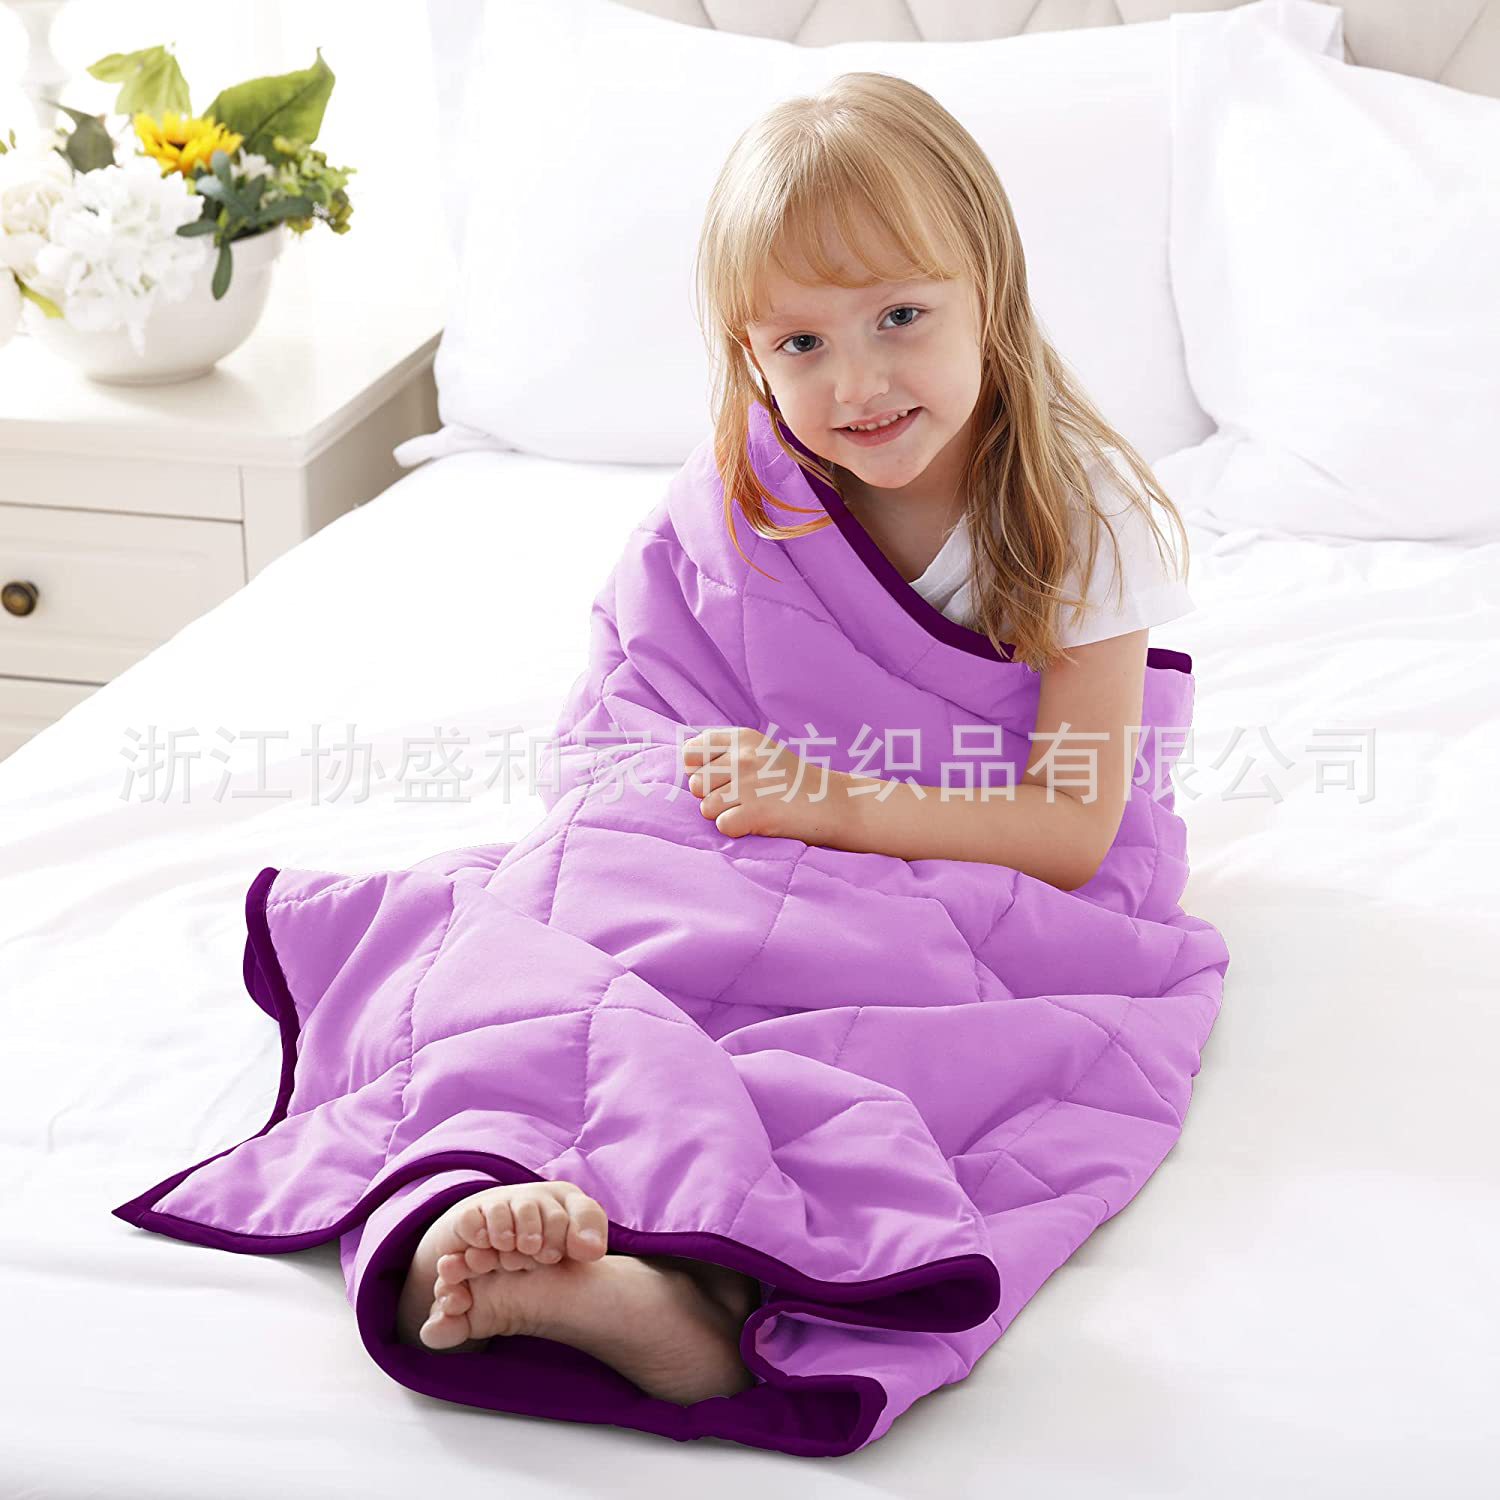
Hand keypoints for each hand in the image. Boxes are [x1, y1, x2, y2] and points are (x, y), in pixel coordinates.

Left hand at [681, 726, 856, 846]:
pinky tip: (758, 822)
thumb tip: (685, 764)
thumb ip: (726, 751)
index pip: (691, 752)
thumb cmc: (793, 781)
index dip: (698, 770)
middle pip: (695, 784)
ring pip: (705, 807)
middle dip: (712, 796)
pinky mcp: (755, 812)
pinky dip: (737, 829)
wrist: (834, 803)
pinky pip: (722, 826)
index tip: (719, 779)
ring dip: (725, 814)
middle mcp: (743, 757)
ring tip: (753, 809)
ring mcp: (749, 784)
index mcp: (743, 738)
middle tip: (743, 798)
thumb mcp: (762, 751)